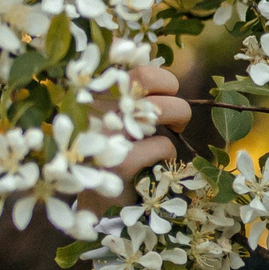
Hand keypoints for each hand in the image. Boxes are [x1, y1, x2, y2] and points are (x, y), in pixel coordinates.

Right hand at [80, 62, 190, 214]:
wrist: (91, 201)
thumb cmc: (107, 154)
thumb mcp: (112, 121)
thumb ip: (131, 101)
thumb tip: (166, 86)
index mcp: (94, 94)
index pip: (135, 68)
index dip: (161, 79)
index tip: (164, 96)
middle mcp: (95, 107)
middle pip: (147, 79)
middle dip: (173, 100)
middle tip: (177, 121)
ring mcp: (106, 133)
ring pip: (161, 108)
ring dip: (177, 123)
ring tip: (172, 137)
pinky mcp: (120, 161)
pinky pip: (164, 144)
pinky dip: (168, 154)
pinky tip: (153, 166)